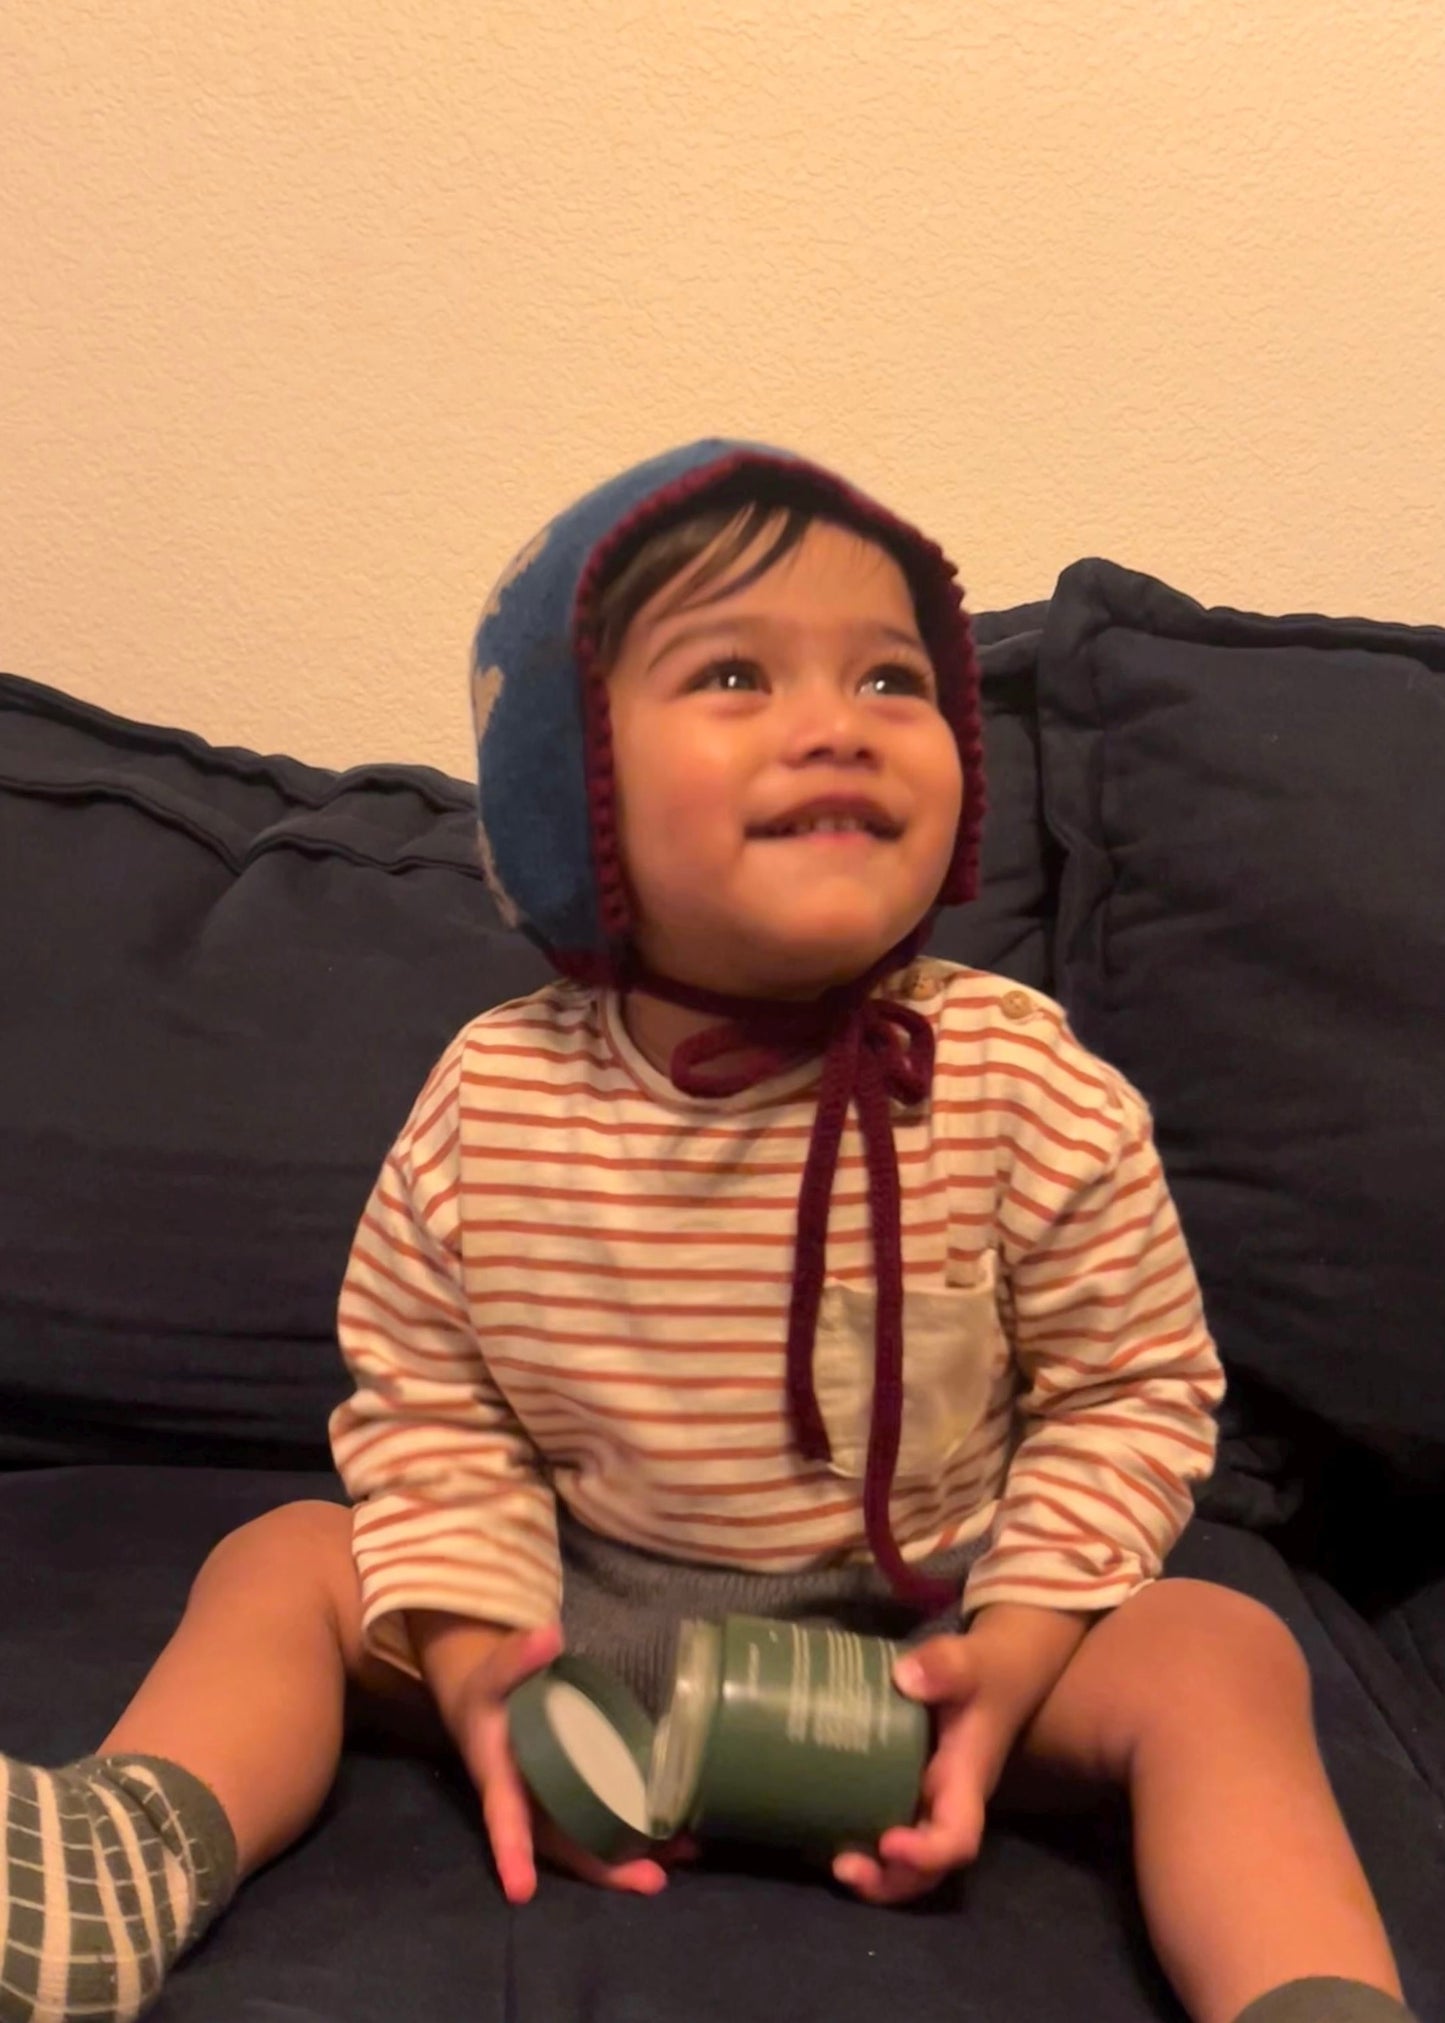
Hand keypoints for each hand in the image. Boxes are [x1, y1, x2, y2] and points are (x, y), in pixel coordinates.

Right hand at [442, 1623, 693, 1903]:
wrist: (489, 1702)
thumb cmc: (489, 1691)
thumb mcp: (493, 1673)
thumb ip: (516, 1656)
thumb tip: (550, 1635)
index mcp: (500, 1780)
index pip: (505, 1820)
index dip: (512, 1854)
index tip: (520, 1892)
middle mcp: (529, 1805)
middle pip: (563, 1847)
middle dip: (605, 1869)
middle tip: (652, 1882)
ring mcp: (555, 1807)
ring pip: (589, 1844)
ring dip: (633, 1858)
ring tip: (684, 1855)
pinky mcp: (576, 1799)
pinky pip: (603, 1826)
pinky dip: (636, 1837)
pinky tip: (677, 1837)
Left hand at [833, 1607, 1088, 1906]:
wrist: (995, 1673)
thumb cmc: (983, 1671)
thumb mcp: (971, 1662)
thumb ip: (946, 1665)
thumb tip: (905, 1678)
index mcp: (966, 1783)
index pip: (958, 1838)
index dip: (927, 1854)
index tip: (889, 1843)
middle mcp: (947, 1805)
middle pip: (929, 1870)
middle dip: (890, 1881)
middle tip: (844, 1868)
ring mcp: (925, 1803)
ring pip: (906, 1861)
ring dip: (872, 1873)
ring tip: (830, 1862)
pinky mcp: (902, 1790)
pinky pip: (884, 1828)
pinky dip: (858, 1840)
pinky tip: (820, 1833)